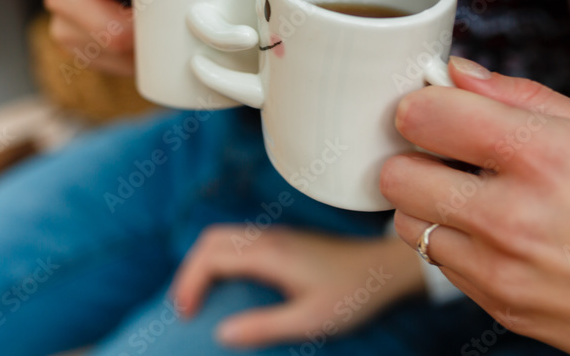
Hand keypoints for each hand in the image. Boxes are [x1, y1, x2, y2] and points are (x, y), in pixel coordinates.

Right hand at [170, 226, 424, 348]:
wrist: (383, 268)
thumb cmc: (351, 294)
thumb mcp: (309, 320)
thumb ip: (263, 326)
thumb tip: (221, 334)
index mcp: (268, 253)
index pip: (211, 256)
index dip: (189, 283)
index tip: (186, 313)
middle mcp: (267, 237)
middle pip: (210, 240)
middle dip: (189, 271)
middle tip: (185, 306)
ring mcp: (275, 235)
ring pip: (223, 237)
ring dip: (203, 263)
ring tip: (199, 297)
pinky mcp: (282, 240)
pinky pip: (238, 240)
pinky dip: (219, 259)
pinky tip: (226, 285)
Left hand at [381, 57, 569, 355]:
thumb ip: (519, 97)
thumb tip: (455, 73)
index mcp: (543, 157)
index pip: (425, 117)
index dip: (421, 105)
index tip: (434, 109)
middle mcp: (512, 218)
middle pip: (396, 176)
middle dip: (412, 156)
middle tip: (444, 152)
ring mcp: (501, 270)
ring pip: (408, 224)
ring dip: (428, 203)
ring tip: (473, 195)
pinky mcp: (500, 306)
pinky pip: (438, 263)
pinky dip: (452, 242)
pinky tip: (495, 232)